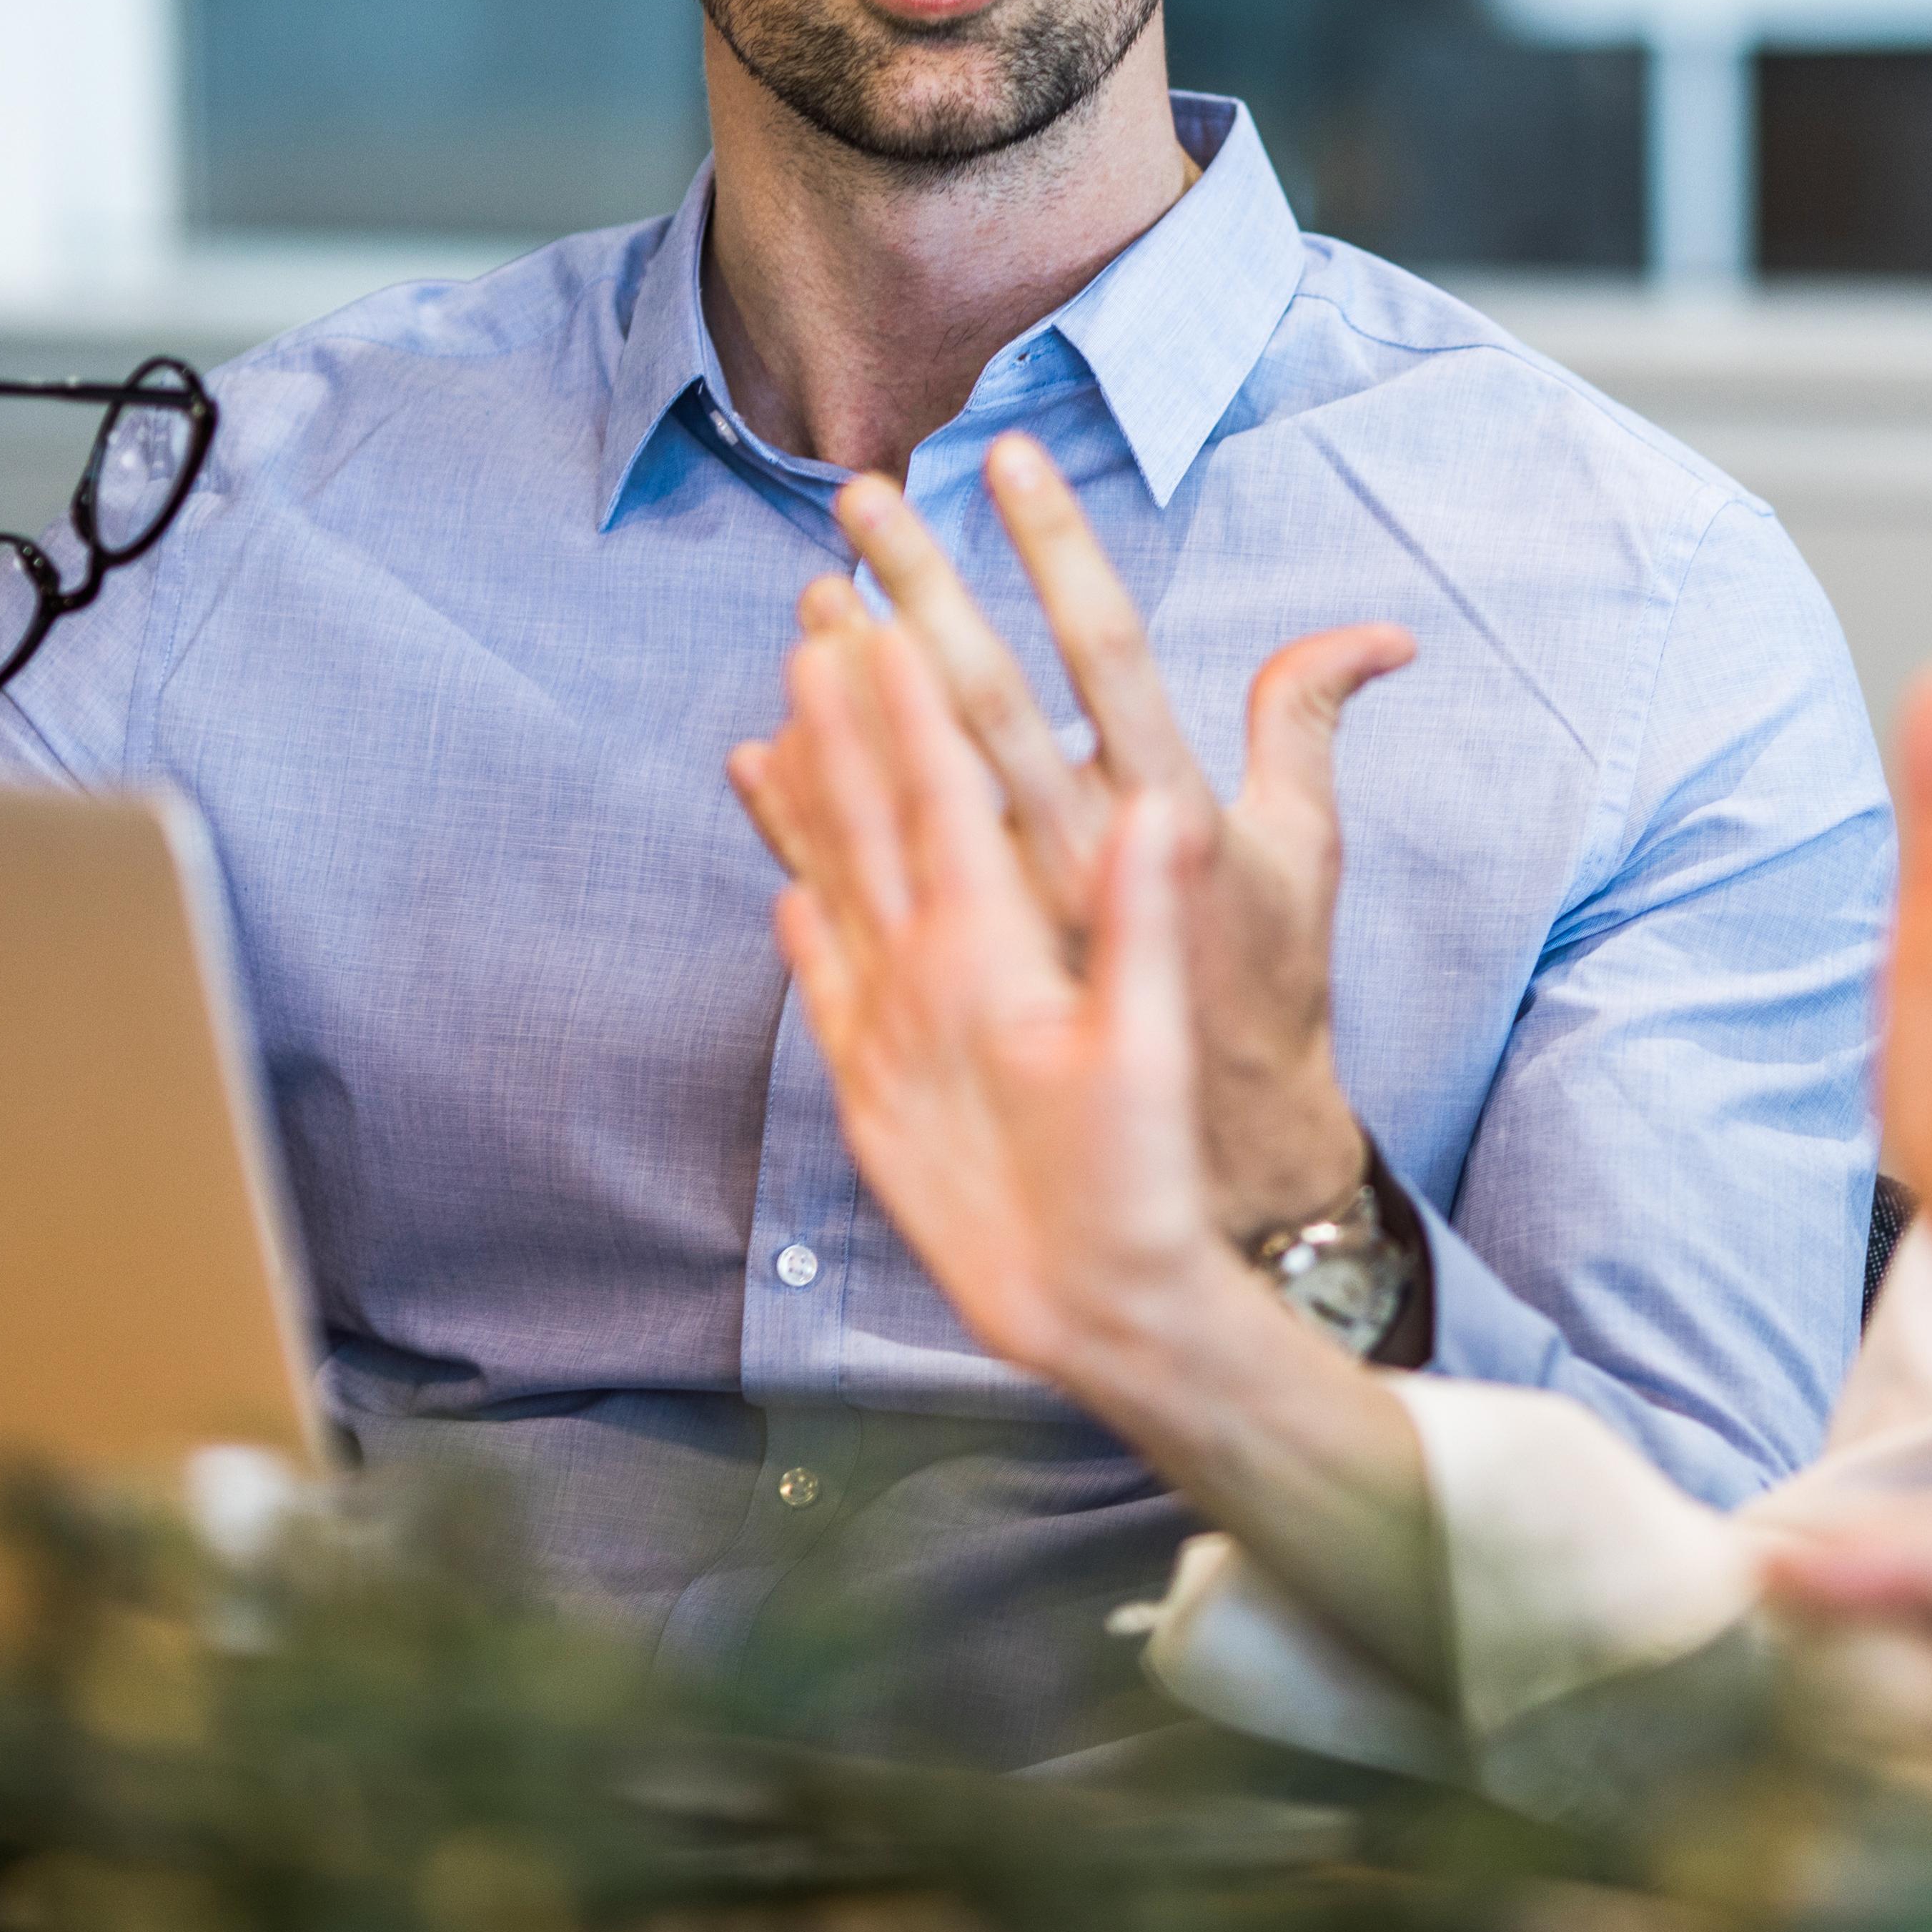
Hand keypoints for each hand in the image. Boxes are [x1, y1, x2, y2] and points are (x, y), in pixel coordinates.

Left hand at [739, 439, 1411, 1246]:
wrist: (1211, 1175)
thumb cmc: (1267, 1001)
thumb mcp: (1307, 859)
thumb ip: (1308, 731)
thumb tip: (1377, 635)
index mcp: (1159, 825)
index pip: (1096, 655)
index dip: (1051, 551)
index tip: (1010, 460)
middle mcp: (1066, 872)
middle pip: (972, 707)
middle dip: (916, 592)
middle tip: (861, 501)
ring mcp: (992, 934)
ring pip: (896, 792)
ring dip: (847, 691)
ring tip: (805, 607)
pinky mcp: (938, 1000)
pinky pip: (846, 899)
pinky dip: (799, 828)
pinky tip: (760, 762)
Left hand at [751, 616, 1262, 1390]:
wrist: (1087, 1309)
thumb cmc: (1139, 1180)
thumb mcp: (1157, 1044)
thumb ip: (1141, 920)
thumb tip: (1151, 807)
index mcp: (988, 960)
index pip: (941, 804)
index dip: (909, 708)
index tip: (883, 621)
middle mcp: (915, 988)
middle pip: (863, 826)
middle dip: (839, 717)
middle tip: (813, 624)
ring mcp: (880, 1040)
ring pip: (825, 889)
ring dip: (804, 799)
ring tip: (775, 720)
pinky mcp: (869, 1092)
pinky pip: (820, 981)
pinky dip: (796, 916)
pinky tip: (782, 886)